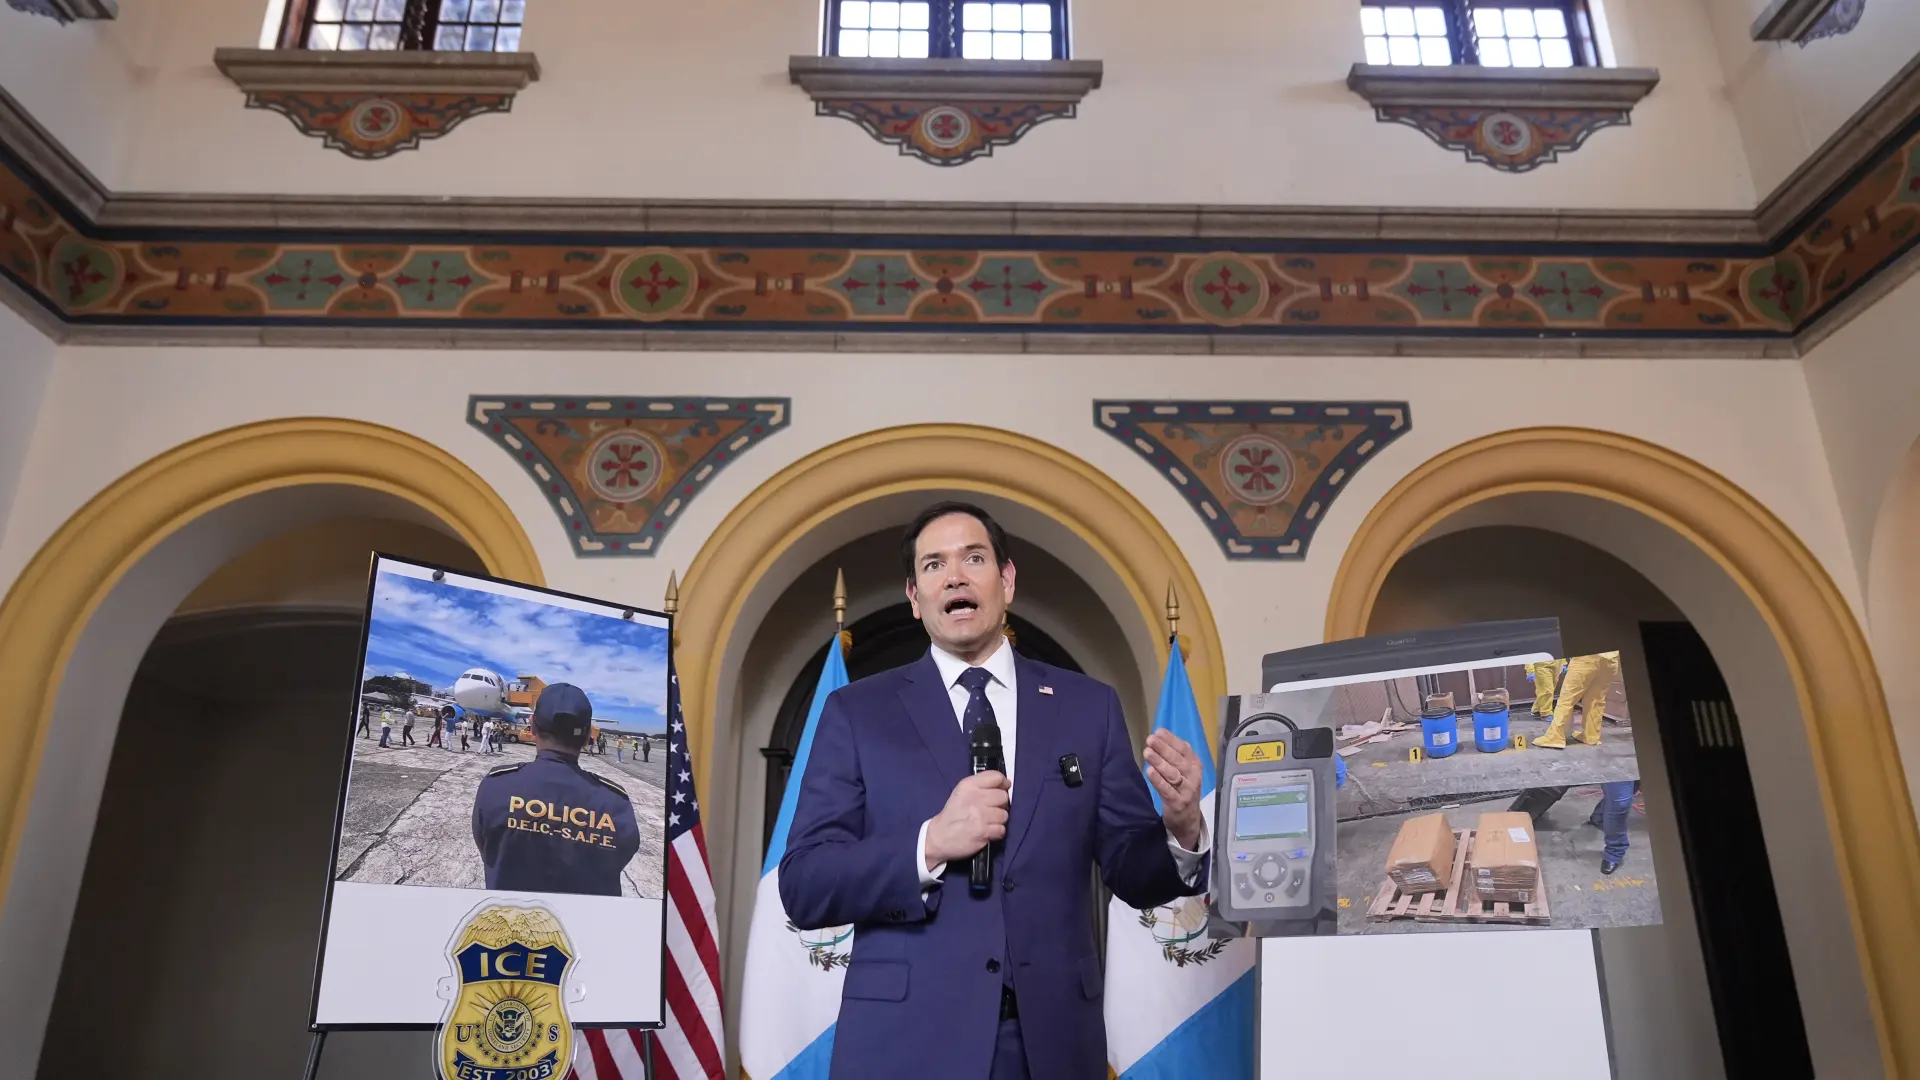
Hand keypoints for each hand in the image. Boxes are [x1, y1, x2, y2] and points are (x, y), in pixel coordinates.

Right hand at [925, 771, 1009, 868]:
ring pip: (1004, 814)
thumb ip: (981, 784)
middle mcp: (975, 798)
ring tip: (987, 822)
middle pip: (1003, 796)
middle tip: (990, 809)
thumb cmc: (953, 813)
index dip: (1003, 784)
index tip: (1001, 789)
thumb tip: (1006, 783)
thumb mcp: (962, 791)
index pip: (996, 777)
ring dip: (998, 820)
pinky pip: (1002, 829)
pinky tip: (987, 831)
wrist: (940, 836)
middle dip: (1000, 804)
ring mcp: (980, 815)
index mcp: (969, 785)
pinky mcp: (983, 832)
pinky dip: (996, 832)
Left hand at [1145, 730, 1204, 849]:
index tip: (1158, 731)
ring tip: (1147, 752)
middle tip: (1150, 740)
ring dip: (1159, 762)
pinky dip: (1158, 780)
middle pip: (1178, 760)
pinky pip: (1167, 790)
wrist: (1188, 820)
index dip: (1171, 740)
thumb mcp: (1185, 771)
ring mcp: (1186, 791)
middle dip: (1163, 749)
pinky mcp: (1177, 803)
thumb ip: (1176, 754)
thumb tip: (1161, 734)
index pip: (1184, 749)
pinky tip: (1150, 771)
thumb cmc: (1183, 789)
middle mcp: (1193, 776)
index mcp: (1195, 765)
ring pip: (1173, 774)